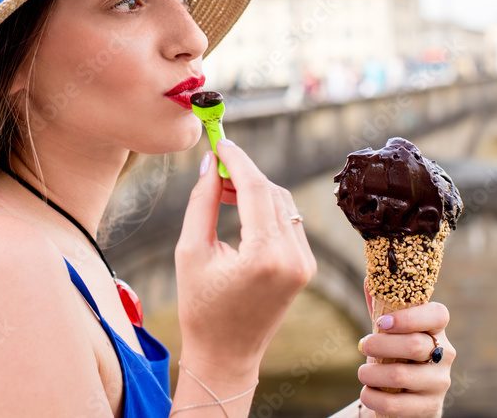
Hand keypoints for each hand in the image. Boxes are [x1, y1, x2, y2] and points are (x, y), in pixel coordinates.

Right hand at [174, 140, 316, 370]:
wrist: (226, 355)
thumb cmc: (201, 308)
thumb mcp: (191, 251)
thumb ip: (202, 202)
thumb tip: (209, 164)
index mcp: (265, 257)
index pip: (257, 189)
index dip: (236, 160)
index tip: (218, 142)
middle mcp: (293, 258)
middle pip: (273, 192)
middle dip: (244, 173)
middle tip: (214, 166)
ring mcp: (304, 263)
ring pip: (284, 203)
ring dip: (256, 189)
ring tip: (223, 190)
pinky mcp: (306, 266)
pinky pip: (289, 221)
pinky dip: (267, 208)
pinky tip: (242, 209)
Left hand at [357, 291, 454, 417]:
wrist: (412, 399)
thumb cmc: (399, 356)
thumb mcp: (392, 333)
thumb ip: (383, 307)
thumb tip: (370, 278)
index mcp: (437, 330)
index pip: (438, 314)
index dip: (409, 317)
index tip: (381, 323)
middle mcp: (445, 355)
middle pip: (415, 345)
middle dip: (381, 345)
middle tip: (363, 345)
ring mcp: (439, 383)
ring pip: (402, 375)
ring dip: (372, 373)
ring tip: (362, 372)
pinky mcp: (430, 407)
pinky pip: (396, 405)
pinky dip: (374, 398)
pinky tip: (367, 393)